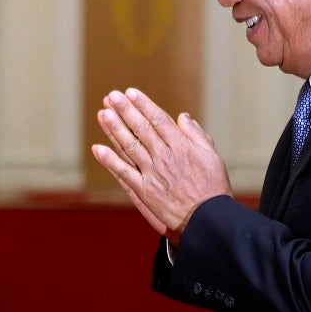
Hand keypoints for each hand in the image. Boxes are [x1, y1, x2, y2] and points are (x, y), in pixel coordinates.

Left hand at [91, 88, 230, 244]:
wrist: (207, 218)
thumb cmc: (213, 187)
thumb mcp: (212, 156)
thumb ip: (196, 135)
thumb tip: (182, 116)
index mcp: (181, 146)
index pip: (158, 120)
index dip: (143, 105)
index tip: (130, 93)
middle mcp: (164, 157)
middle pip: (141, 129)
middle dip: (125, 111)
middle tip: (111, 96)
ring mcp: (152, 173)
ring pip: (129, 147)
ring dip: (114, 129)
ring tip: (103, 113)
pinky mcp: (144, 191)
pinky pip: (124, 173)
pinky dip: (110, 161)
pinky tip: (98, 149)